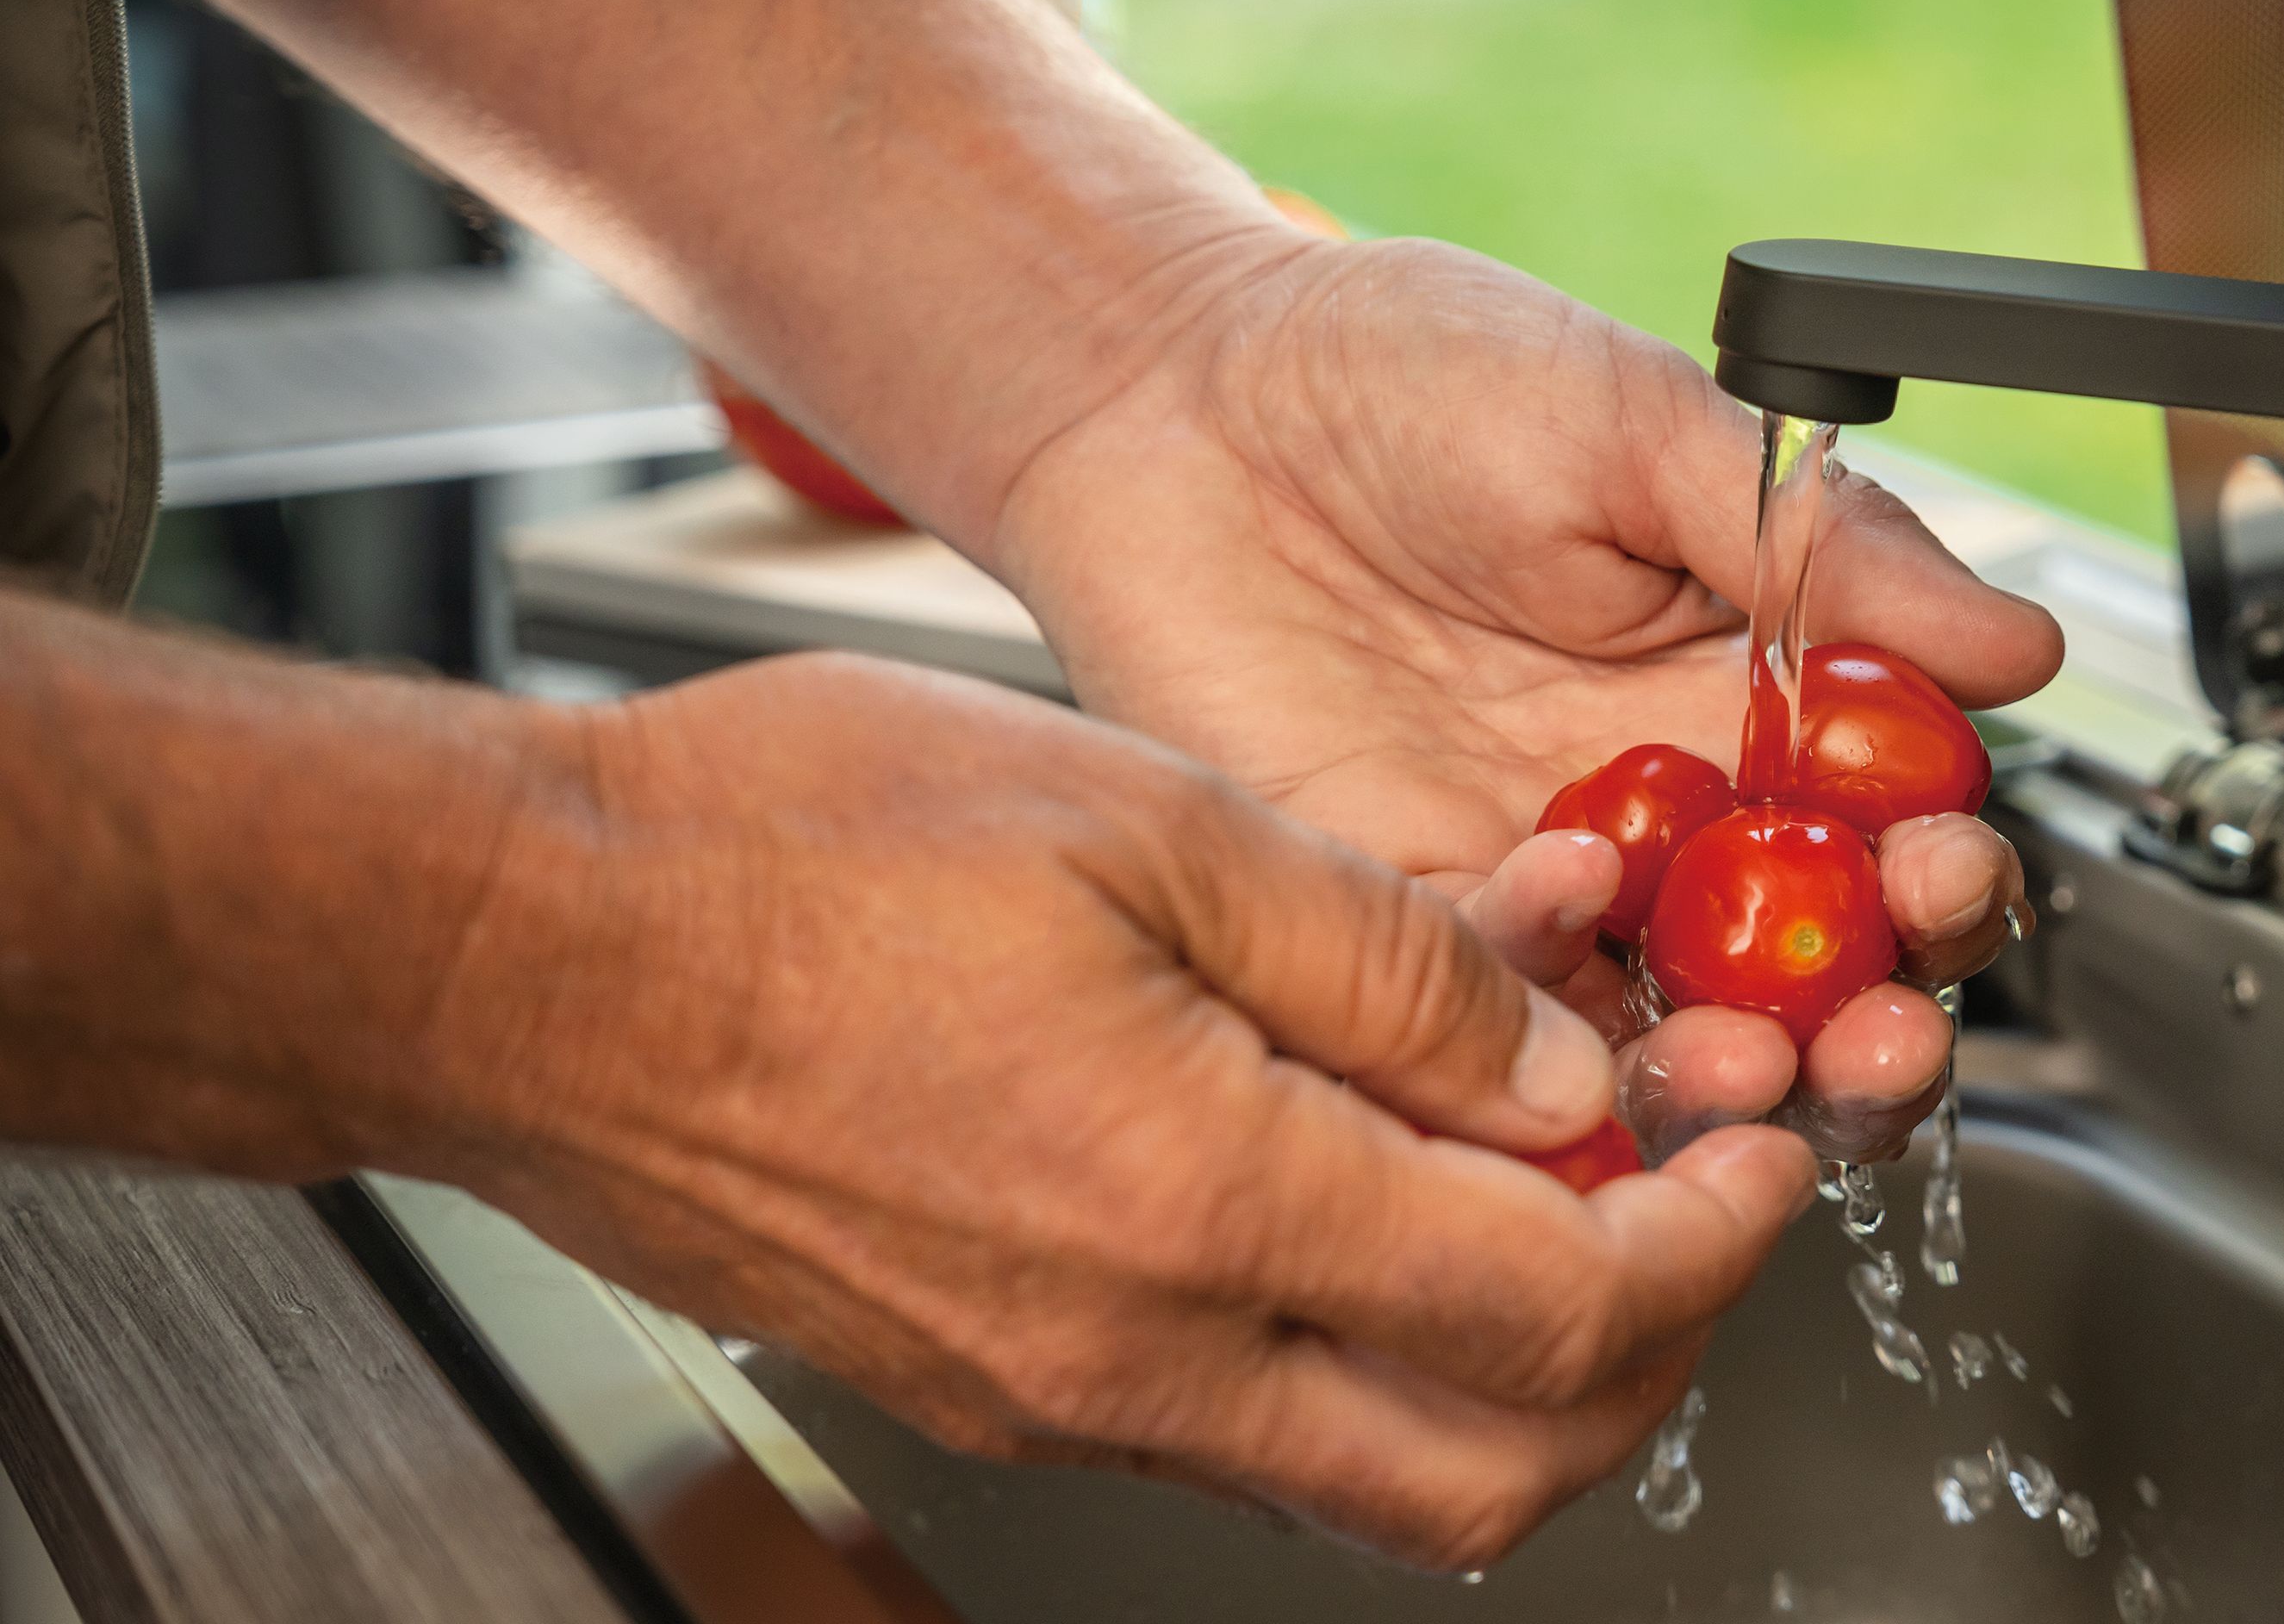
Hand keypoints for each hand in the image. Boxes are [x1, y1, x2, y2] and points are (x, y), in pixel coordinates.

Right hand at [426, 653, 1814, 1566]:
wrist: (520, 949)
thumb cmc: (787, 846)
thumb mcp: (1153, 819)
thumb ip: (1395, 967)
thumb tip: (1563, 1075)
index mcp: (1201, 1201)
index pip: (1559, 1312)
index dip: (1707, 1240)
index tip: (1753, 1156)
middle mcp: (1134, 1349)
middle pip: (1492, 1475)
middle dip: (1644, 1361)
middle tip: (1691, 1218)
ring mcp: (1056, 1388)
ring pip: (1366, 1474)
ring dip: (1506, 1369)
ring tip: (1549, 1200)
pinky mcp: (991, 1375)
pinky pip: (1239, 1420)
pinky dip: (1356, 1342)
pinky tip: (1359, 1188)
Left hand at [992, 232, 2061, 1159]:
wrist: (1169, 388)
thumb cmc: (1407, 370)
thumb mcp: (1642, 424)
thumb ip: (1824, 550)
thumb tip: (2018, 645)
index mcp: (1746, 696)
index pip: (1890, 837)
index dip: (1941, 881)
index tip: (1944, 874)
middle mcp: (1658, 815)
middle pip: (1806, 981)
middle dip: (1867, 1036)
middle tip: (1876, 1037)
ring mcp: (1530, 880)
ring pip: (1664, 1039)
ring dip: (1728, 1080)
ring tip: (1745, 1061)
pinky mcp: (1394, 920)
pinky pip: (1490, 1019)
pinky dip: (1540, 1017)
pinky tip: (1561, 932)